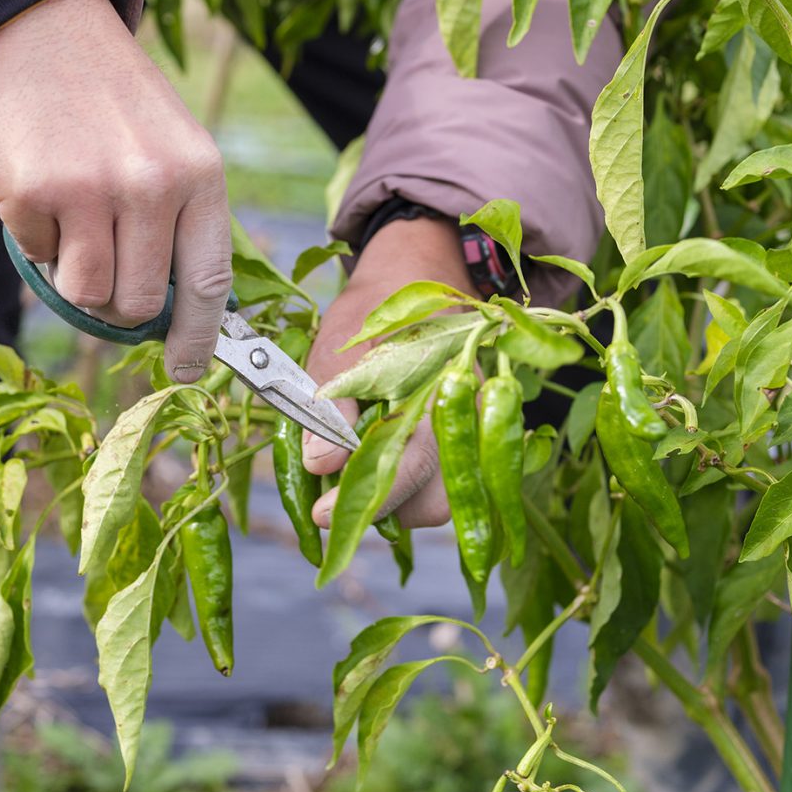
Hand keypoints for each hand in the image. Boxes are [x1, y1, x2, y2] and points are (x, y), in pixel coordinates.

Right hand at [0, 0, 231, 382]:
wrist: (39, 26)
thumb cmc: (110, 100)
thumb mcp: (171, 146)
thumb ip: (181, 220)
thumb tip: (180, 315)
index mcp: (200, 174)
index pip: (208, 282)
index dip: (199, 338)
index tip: (189, 368)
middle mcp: (151, 184)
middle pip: (139, 303)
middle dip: (119, 305)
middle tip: (104, 269)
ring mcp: (90, 189)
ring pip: (86, 294)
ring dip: (74, 274)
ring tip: (73, 220)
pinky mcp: (31, 191)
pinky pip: (37, 257)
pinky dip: (36, 236)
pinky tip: (41, 183)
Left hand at [303, 214, 475, 528]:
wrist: (417, 277)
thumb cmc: (374, 309)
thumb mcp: (339, 345)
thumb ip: (329, 406)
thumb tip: (319, 464)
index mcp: (438, 386)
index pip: (414, 462)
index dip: (366, 497)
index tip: (320, 514)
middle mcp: (466, 415)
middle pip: (438, 500)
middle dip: (386, 510)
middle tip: (337, 494)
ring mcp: (472, 430)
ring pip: (443, 500)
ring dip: (399, 505)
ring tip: (357, 479)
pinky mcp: (465, 440)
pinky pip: (445, 485)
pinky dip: (411, 492)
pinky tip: (380, 470)